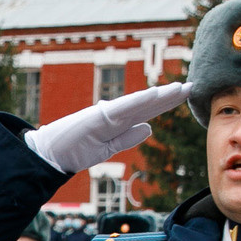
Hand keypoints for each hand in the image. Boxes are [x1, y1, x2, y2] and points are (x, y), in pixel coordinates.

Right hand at [23, 84, 189, 175]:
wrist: (48, 155)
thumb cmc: (73, 150)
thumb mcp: (107, 148)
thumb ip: (127, 137)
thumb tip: (149, 128)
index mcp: (116, 122)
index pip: (146, 111)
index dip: (166, 102)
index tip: (184, 94)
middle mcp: (113, 114)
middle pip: (146, 104)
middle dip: (169, 96)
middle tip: (191, 86)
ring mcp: (105, 114)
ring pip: (138, 103)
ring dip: (158, 96)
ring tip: (179, 88)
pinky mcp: (97, 117)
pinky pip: (121, 109)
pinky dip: (138, 101)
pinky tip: (153, 95)